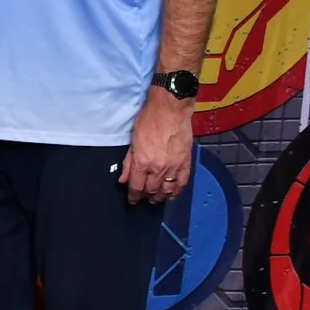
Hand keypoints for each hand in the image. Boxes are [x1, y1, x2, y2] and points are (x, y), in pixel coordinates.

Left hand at [121, 89, 194, 204]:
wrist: (170, 109)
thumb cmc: (149, 120)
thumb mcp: (132, 141)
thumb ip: (128, 163)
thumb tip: (123, 179)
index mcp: (143, 162)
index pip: (136, 187)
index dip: (133, 196)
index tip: (132, 200)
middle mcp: (158, 168)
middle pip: (151, 190)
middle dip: (145, 197)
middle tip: (143, 199)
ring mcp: (174, 166)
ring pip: (167, 190)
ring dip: (160, 197)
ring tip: (155, 199)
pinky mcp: (186, 162)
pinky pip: (182, 182)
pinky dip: (177, 191)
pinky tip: (172, 195)